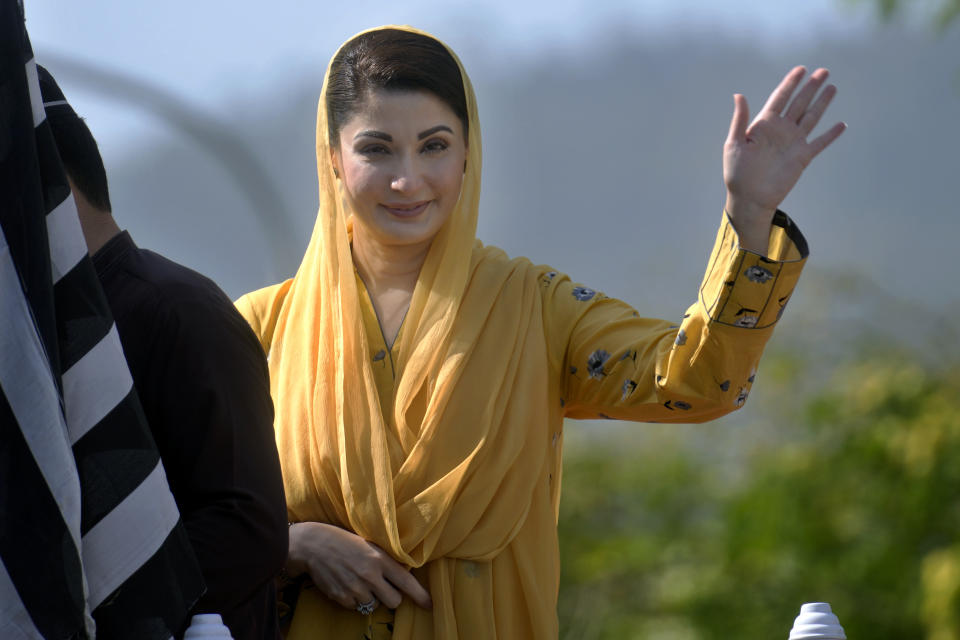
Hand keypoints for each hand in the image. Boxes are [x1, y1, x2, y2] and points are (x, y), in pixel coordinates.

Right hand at [287, 522, 431, 611]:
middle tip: (384, 587)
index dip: (420, 595)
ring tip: (360, 581)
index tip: (429, 604)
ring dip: (371, 597)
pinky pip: (356, 607)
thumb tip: (403, 577)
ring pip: (374, 605)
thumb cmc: (345, 541)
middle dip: (392, 597)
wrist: (315, 545)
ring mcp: (355, 589)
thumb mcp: (370, 545)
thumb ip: (386, 561)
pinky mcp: (342, 598)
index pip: (406, 582)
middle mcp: (369, 576)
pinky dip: (355, 600)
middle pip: (394, 601)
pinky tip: (348, 584)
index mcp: (379, 559)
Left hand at [723, 66, 845, 251]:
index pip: (780, 98)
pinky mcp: (802, 157)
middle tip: (824, 71)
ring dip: (822, 103)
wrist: (749, 198)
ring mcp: (793, 143)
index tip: (801, 69)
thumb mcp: (734, 144)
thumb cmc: (737, 172)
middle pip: (799, 103)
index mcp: (764, 124)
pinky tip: (841, 124)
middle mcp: (781, 130)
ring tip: (832, 88)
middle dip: (811, 87)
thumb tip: (739, 95)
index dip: (790, 83)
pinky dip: (830, 134)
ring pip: (811, 117)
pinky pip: (819, 143)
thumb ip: (740, 120)